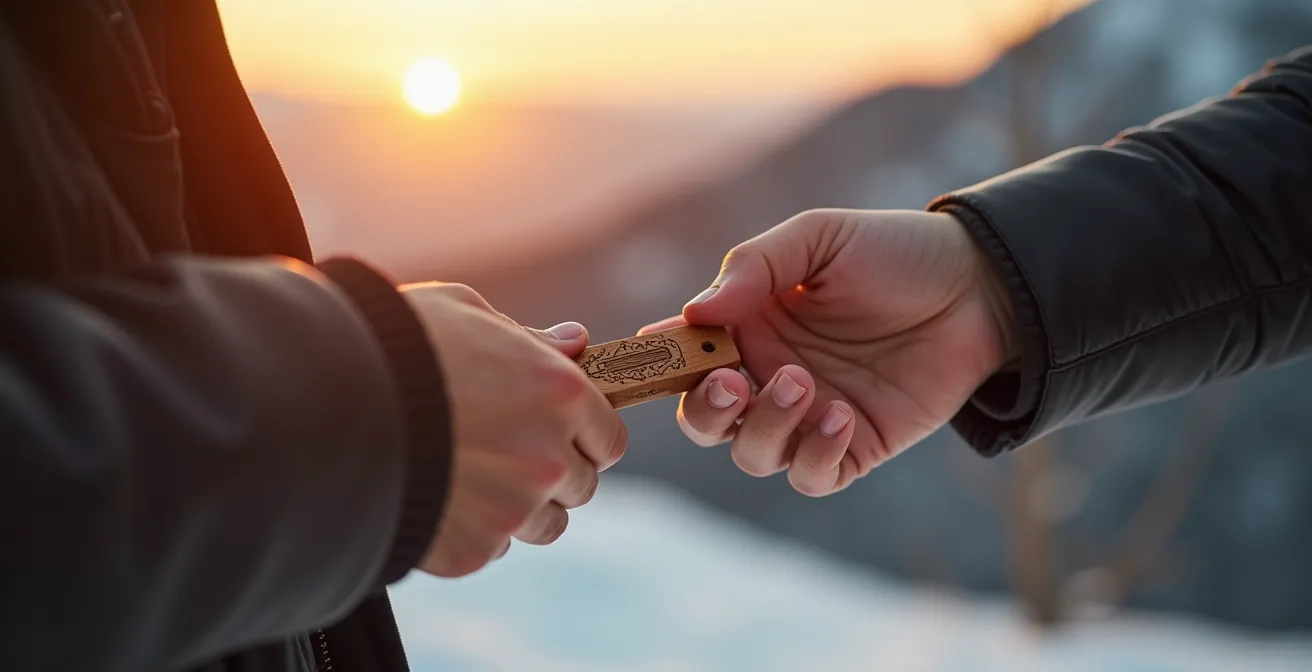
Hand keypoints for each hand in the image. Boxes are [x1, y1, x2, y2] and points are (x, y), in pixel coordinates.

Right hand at [401, 282, 626, 576]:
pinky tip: (436, 494)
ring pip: (543, 525)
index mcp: (560, 394)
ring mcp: (513, 510)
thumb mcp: (466, 313)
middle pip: (581, 486)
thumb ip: (529, 337)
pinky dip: (473, 530)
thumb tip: (575, 342)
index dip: (585, 436)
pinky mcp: (473, 550)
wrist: (317, 401)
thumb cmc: (395, 342)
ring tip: (467, 476)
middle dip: (553, 471)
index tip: (558, 432)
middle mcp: (549, 457)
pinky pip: (493, 549)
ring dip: (519, 506)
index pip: (608, 439)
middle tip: (503, 451)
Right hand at [641, 209, 1013, 495]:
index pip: (685, 355)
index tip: (651, 354)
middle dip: (703, 410)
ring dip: (764, 426)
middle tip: (728, 383)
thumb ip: (753, 267)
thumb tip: (694, 313)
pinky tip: (839, 415)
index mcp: (748, 327)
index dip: (660, 361)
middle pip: (705, 420)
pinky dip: (813, 455)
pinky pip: (812, 475)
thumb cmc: (893, 252)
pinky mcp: (854, 447)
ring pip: (753, 453)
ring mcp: (809, 416)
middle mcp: (768, 376)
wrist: (980, 285)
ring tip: (802, 383)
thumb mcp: (818, 240)